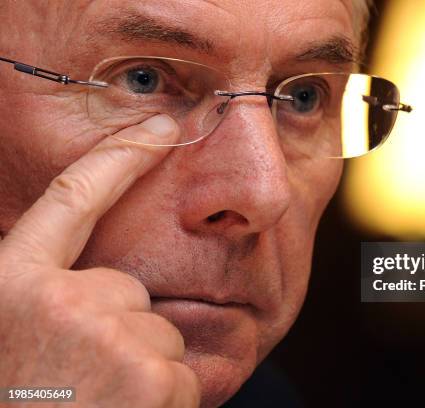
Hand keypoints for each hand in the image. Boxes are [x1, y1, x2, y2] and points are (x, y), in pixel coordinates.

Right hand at [0, 115, 200, 406]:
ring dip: (139, 367)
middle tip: (79, 380)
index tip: (159, 126)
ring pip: (158, 332)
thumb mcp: (11, 332)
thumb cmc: (16, 395)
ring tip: (95, 403)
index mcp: (10, 285)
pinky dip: (163, 398)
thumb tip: (108, 284)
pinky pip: (181, 372)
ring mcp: (108, 334)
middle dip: (118, 329)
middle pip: (129, 290)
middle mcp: (59, 300)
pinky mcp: (153, 375)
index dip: (120, 156)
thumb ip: (48, 297)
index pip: (73, 198)